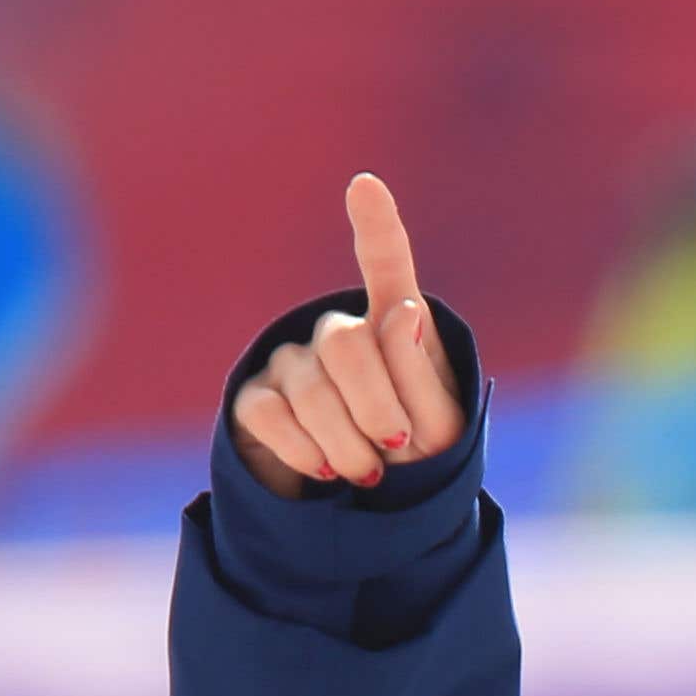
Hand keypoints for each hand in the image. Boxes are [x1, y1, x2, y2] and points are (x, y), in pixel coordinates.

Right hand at [228, 173, 465, 498]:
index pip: (388, 266)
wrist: (371, 510)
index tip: (365, 186)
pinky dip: (304, 451)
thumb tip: (403, 311)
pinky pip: (268, 413)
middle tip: (395, 446)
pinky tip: (325, 470)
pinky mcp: (256, 398)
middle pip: (345, 343)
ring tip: (370, 471)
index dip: (377, 227)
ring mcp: (292, 361)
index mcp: (398, 326)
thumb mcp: (439, 426)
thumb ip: (420, 371)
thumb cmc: (418, 457)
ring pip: (309, 389)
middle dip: (376, 405)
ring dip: (347, 442)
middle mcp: (339, 333)